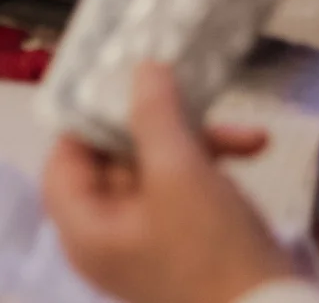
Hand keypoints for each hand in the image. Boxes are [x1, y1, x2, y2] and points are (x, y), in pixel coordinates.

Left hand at [41, 63, 296, 302]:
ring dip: (201, 143)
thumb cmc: (212, 249)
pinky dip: (215, 167)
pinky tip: (256, 148)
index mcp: (86, 229)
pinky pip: (188, 190)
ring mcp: (149, 241)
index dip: (87, 117)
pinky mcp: (186, 244)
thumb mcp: (180, 173)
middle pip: (115, 160)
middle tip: (188, 89)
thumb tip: (141, 69)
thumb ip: (154, 115)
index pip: (63, 160)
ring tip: (249, 135)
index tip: (121, 80)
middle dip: (162, 124)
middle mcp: (108, 237)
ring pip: (159, 169)